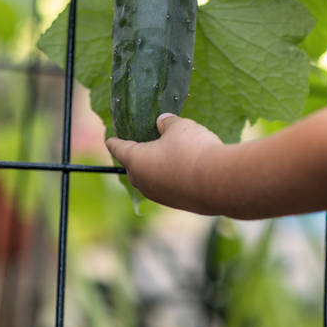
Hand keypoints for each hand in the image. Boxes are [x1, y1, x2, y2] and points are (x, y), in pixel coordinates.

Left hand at [106, 114, 223, 213]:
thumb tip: (162, 122)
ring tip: (164, 157)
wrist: (217, 182)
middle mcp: (144, 182)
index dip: (115, 142)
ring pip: (151, 180)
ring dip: (154, 169)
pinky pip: (167, 188)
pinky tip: (182, 170)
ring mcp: (160, 196)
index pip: (119, 149)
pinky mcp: (177, 203)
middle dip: (135, 158)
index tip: (109, 139)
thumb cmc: (191, 149)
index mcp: (137, 161)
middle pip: (133, 168)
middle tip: (140, 146)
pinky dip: (169, 178)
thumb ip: (167, 123)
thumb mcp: (179, 127)